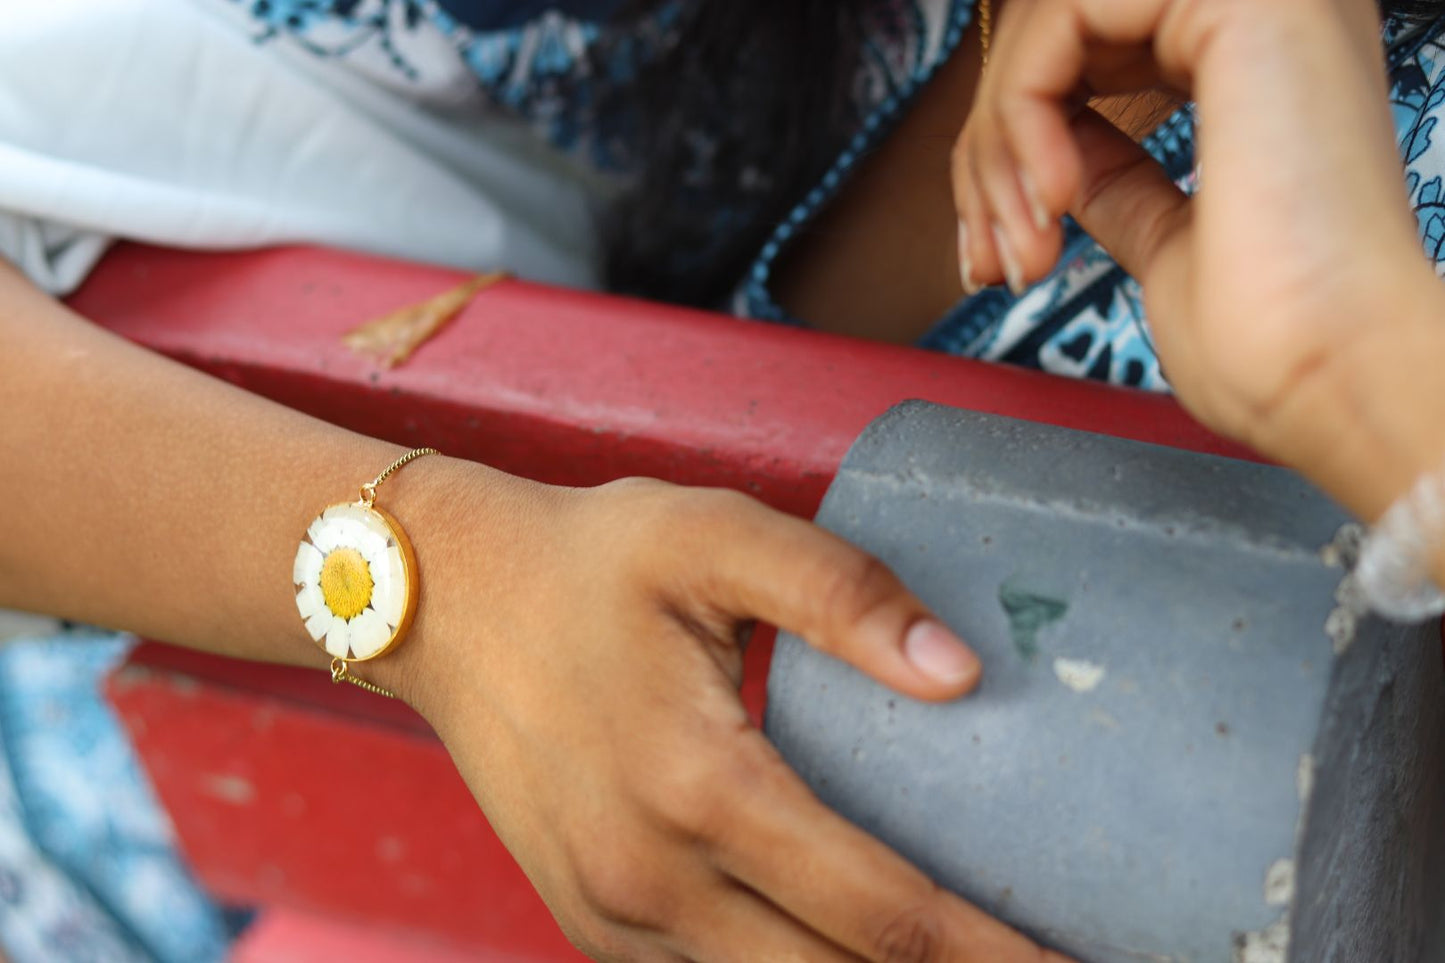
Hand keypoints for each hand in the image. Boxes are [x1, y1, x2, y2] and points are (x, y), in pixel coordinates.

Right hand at [406, 472, 1069, 961]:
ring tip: (954, 960)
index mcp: (698, 785)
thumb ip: (840, 593)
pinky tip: (842, 949)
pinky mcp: (590, 923)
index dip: (990, 955)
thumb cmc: (585, 560)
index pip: (881, 913)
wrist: (440, 600)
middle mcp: (651, 881)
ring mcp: (612, 918)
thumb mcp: (712, 537)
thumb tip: (960, 671)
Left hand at [953, 0, 1439, 454]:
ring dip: (996, 152)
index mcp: (1257, 60)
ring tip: (1023, 245)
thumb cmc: (1274, 340)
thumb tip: (1052, 150)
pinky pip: (1060, 20)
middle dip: (987, 161)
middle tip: (989, 259)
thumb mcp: (1163, 238)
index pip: (1085, 62)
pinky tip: (1051, 198)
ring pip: (1045, 28)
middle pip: (1053, 44)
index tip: (991, 254)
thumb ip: (1111, 177)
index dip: (1006, 155)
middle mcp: (1261, 13)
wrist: (1328, 371)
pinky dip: (1019, 117)